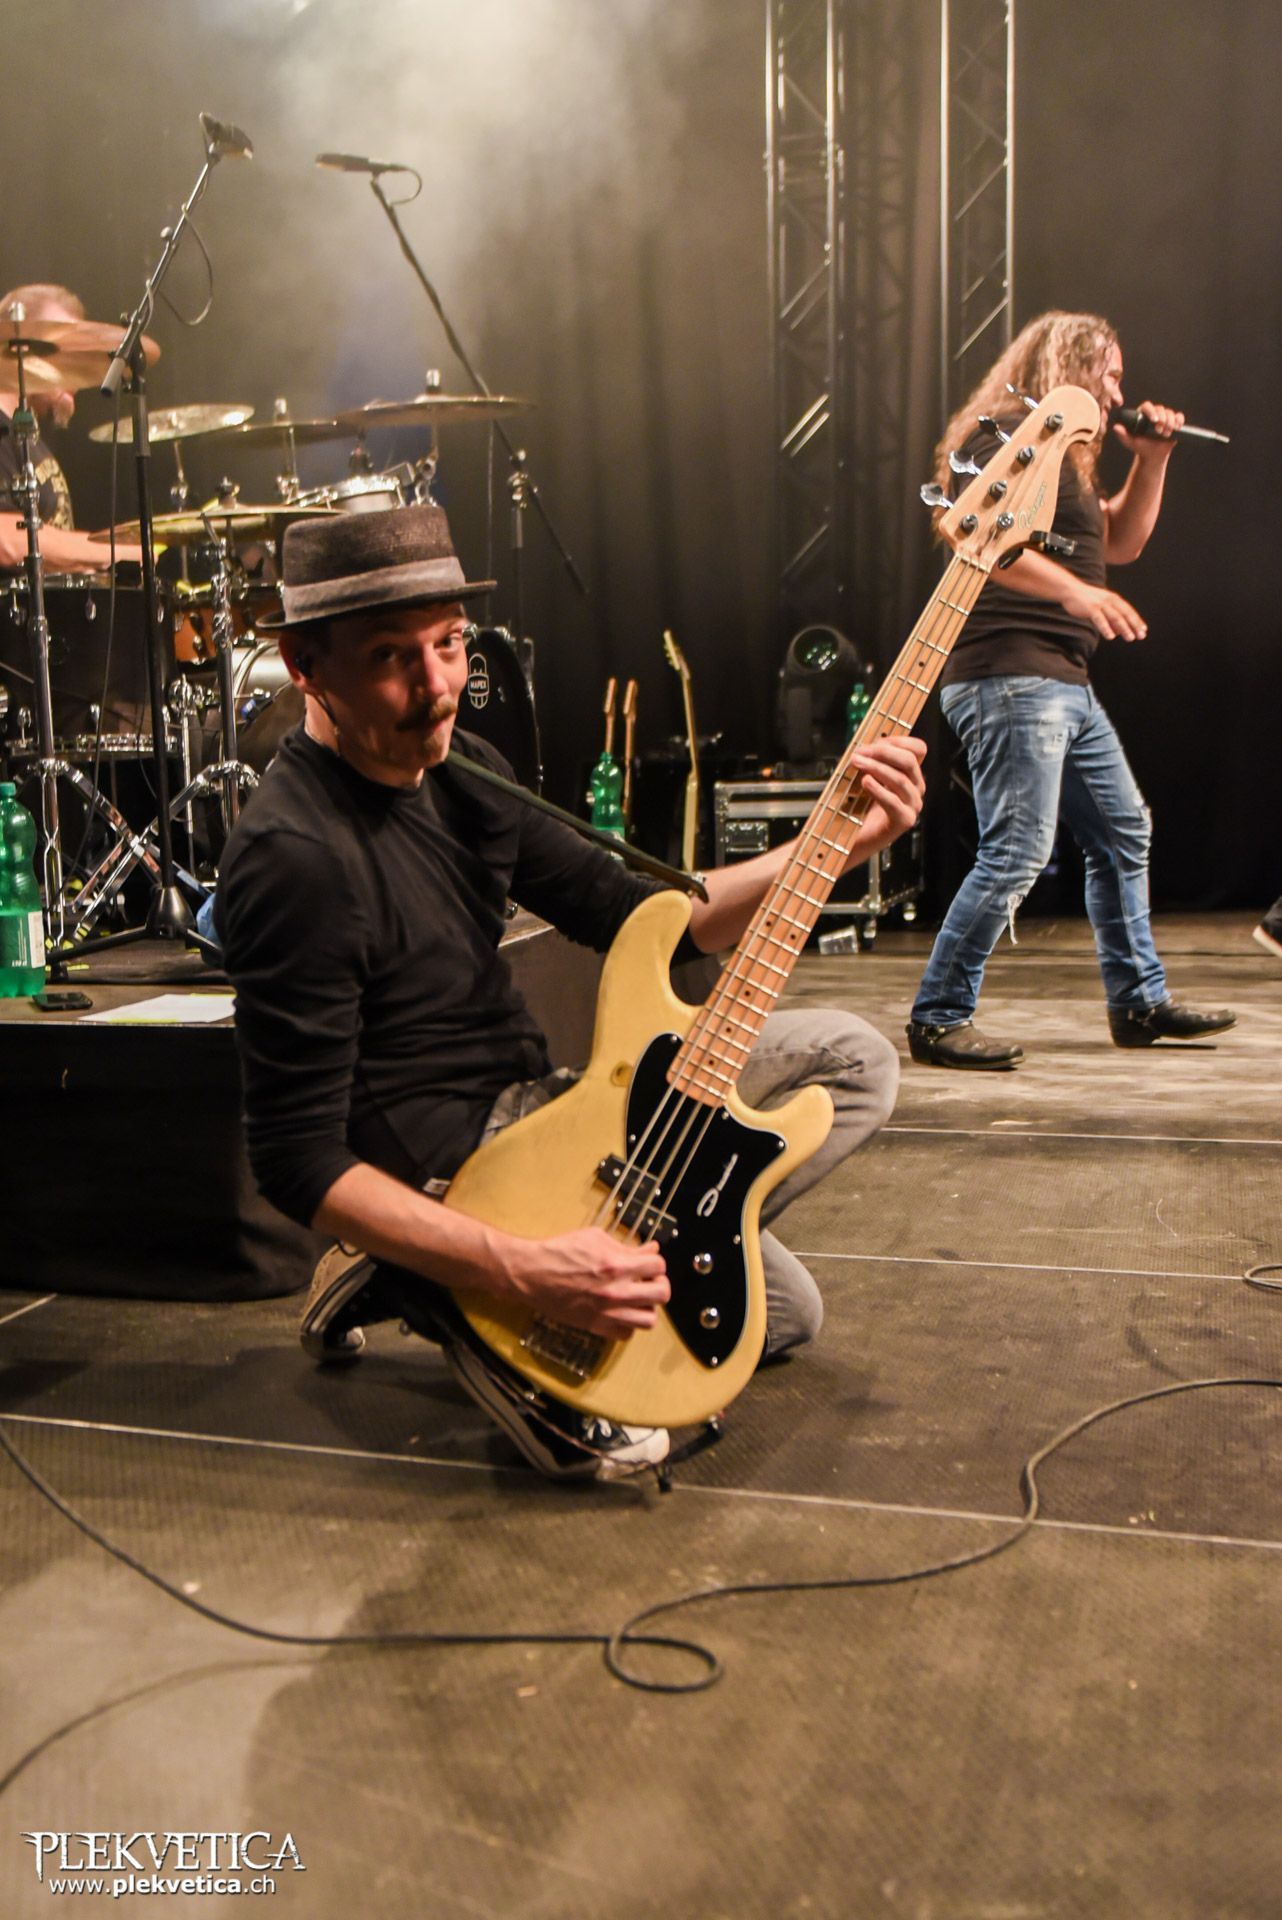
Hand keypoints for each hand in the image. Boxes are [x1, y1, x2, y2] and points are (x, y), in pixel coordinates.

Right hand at [501, 1226, 670, 1338]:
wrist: (532, 1274)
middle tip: (649, 1280)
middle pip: (662, 1294)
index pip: (658, 1265)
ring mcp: (607, 1312)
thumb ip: (626, 1246)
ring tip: (638, 1298)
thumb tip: (650, 1249)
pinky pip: (626, 1334)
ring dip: (647, 1307)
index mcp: (617, 1265)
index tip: (648, 1263)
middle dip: (659, 1284)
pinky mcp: (596, 1326)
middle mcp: (616, 1292)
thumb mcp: (595, 1238)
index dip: (655, 1262)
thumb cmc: (560, 1252)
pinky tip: (621, 1311)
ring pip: (649, 1320)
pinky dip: (628, 1324)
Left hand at [847, 735, 926, 856]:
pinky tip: (865, 782)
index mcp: (910, 774)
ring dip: (876, 768)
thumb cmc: (856, 807)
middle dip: (883, 753)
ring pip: (900, 779)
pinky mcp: (904, 821)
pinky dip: (878, 789)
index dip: (897, 741)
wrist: (850, 839)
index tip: (873, 742)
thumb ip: (870, 760)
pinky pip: (894, 802)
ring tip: (856, 764)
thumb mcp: (865, 776)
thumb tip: (865, 745)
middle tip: (859, 753)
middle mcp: (916, 789)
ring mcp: (912, 805)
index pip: (918, 749)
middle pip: (909, 761)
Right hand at [1059, 579, 1147, 641]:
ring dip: (1124, 628)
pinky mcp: (1091, 608)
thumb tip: (1121, 632)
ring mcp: (1100, 604)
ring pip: (1115, 617)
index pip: (1129, 611)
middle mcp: (1110, 600)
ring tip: (1130, 638)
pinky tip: (1111, 636)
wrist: (1071, 590)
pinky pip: (1100, 620)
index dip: (1137, 621)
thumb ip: (1111, 619)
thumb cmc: (1086, 600)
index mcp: (1114, 599)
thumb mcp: (1102, 608)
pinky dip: (1106, 628)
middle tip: (1141, 636)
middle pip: (1125, 614)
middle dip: (1134, 626)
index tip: (1144, 630)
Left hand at [1113, 400, 1182, 458]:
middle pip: (1161, 409)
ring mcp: (1165, 417)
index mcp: (1143, 414)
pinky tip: (1177, 427)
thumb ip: (1122, 435)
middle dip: (1162, 419)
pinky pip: (1179, 417)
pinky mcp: (1174, 422)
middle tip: (1159, 431)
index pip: (1147, 406)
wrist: (1152, 455)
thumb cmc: (1140, 447)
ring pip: (1170, 412)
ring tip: (1166, 434)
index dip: (1151, 411)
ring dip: (1170, 422)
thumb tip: (1116, 427)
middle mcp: (1154, 413)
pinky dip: (1179, 421)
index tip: (1154, 420)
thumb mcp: (1130, 442)